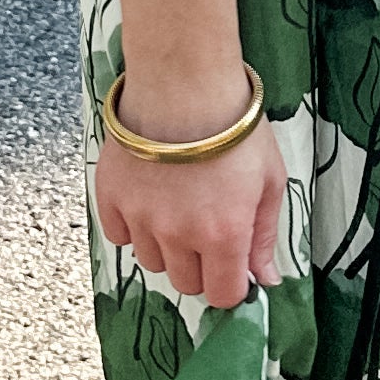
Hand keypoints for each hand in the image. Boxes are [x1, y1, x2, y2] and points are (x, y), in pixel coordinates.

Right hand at [94, 67, 287, 310]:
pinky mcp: (111, 199)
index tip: (232, 265)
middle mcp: (179, 236)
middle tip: (206, 230)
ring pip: (151, 262)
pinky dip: (133, 227)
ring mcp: (141, 219)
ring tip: (177, 206)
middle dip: (201, 267)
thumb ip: (264, 236)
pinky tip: (149, 198)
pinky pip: (119, 236)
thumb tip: (265, 280)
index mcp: (224, 236)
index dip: (230, 284)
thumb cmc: (235, 128)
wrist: (184, 84)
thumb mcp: (269, 180)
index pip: (222, 295)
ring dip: (166, 247)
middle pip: (185, 284)